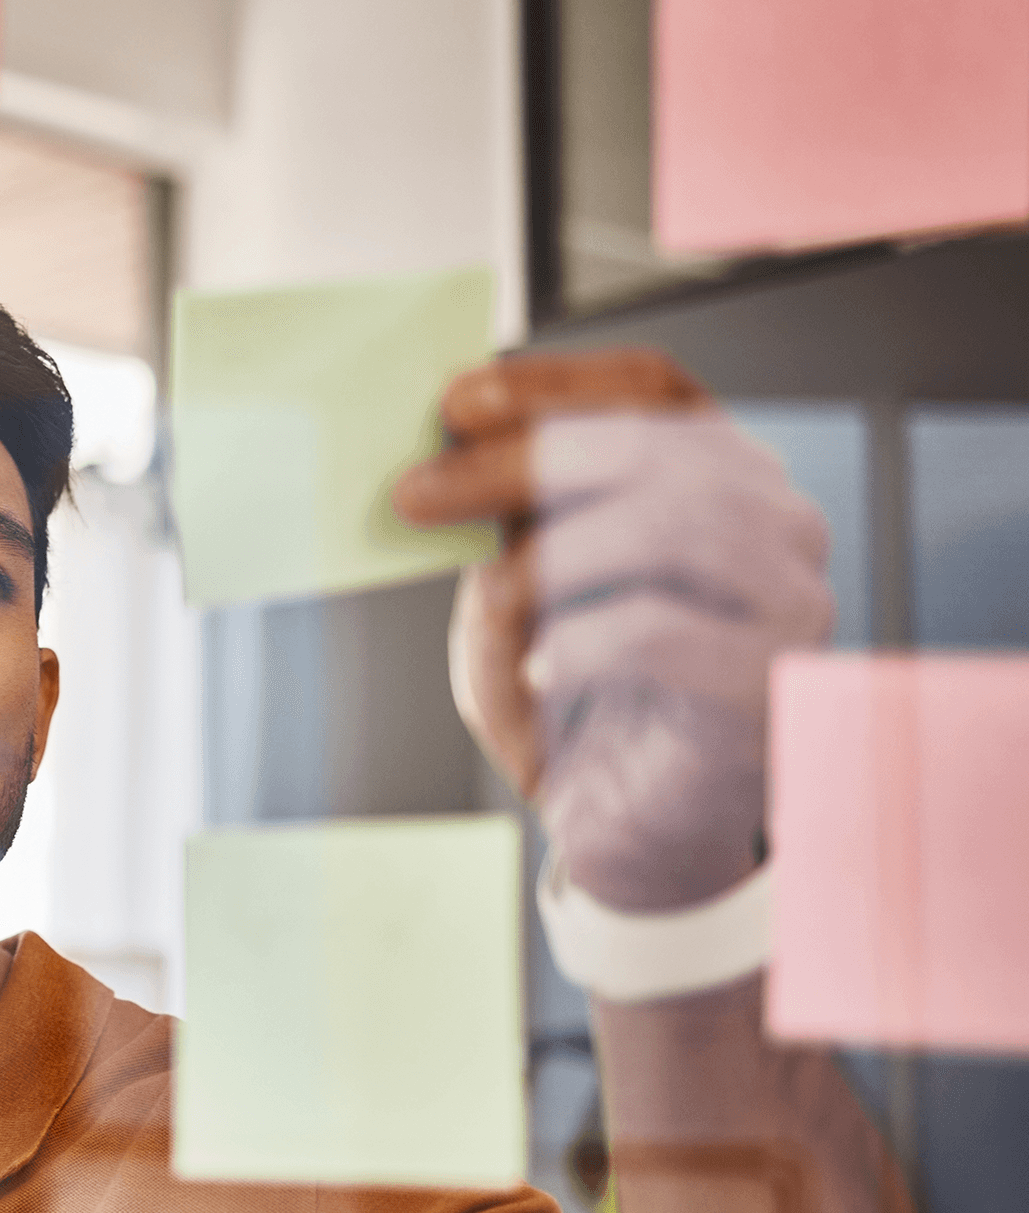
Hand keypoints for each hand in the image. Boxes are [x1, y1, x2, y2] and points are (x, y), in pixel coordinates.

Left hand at [393, 350, 832, 910]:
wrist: (625, 828)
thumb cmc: (574, 703)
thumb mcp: (512, 600)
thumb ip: (496, 532)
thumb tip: (446, 466)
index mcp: (716, 475)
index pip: (650, 387)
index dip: (552, 384)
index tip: (455, 403)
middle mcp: (773, 519)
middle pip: (653, 448)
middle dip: (521, 463)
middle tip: (421, 494)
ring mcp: (791, 596)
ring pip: (674, 525)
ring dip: (554, 554)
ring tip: (494, 597)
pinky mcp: (772, 681)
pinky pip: (666, 631)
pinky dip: (582, 642)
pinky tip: (544, 669)